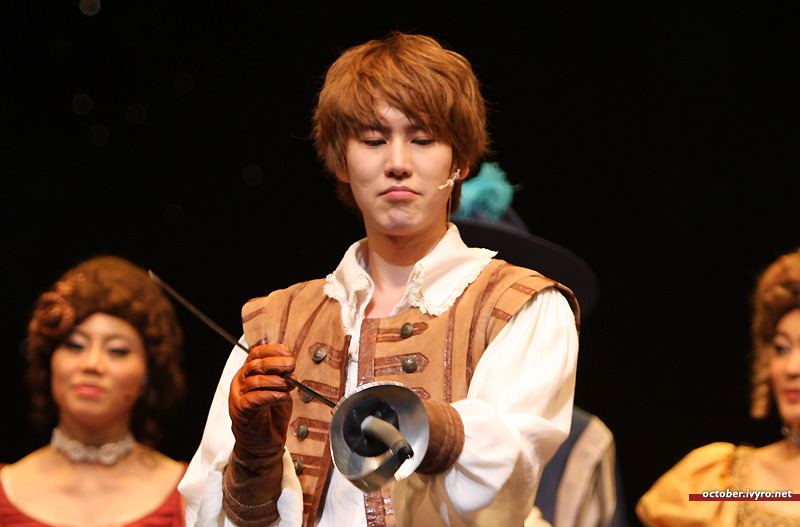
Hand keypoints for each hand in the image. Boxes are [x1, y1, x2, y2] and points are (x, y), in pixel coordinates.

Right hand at [229, 343, 294, 458]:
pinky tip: (282, 397)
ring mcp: (239, 396)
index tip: (288, 353)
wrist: (262, 442)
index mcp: (249, 372)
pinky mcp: (241, 412)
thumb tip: (290, 364)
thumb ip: (283, 376)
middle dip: (276, 363)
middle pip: (256, 365)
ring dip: (275, 381)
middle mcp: (241, 381)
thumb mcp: (280, 390)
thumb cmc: (271, 415)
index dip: (273, 350)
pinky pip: (254, 400)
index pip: (257, 353)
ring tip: (288, 385)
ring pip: (254, 381)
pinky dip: (270, 396)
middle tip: (291, 366)